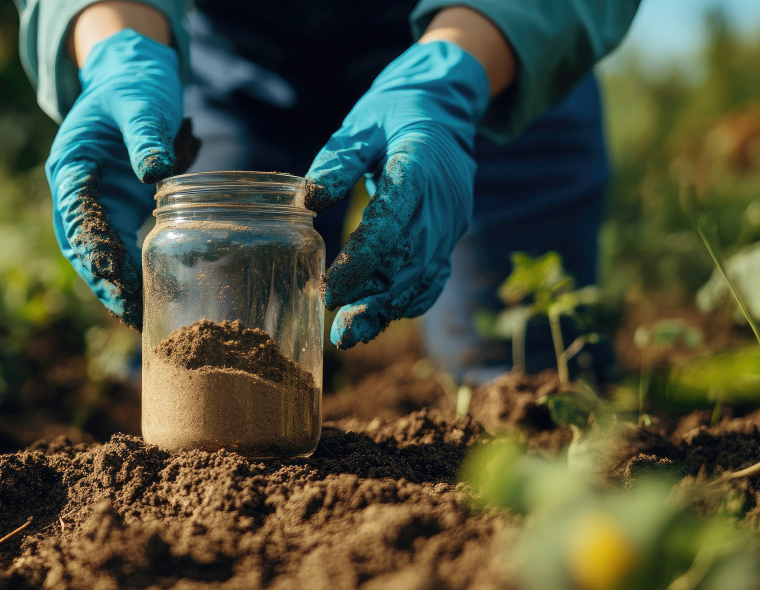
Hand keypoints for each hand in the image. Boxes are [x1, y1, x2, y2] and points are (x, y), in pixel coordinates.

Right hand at [46, 29, 182, 328]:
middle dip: (104, 281)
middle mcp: (76, 190)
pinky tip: (147, 300)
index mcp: (71, 164)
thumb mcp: (140, 101)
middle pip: (82, 245)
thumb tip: (155, 172)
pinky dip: (130, 273)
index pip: (77, 214)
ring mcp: (95, 202)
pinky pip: (118, 247)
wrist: (132, 75)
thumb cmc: (134, 85)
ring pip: (98, 253)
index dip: (94, 250)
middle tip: (130, 315)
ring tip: (140, 319)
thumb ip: (145, 133)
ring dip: (116, 286)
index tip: (114, 280)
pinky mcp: (116, 208)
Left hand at [305, 41, 490, 348]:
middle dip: (374, 300)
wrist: (446, 106)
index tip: (331, 289)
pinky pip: (435, 276)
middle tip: (340, 333)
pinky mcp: (450, 235)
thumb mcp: (362, 124)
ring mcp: (451, 222)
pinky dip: (410, 302)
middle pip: (410, 261)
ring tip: (353, 335)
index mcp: (418, 167)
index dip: (361, 262)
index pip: (390, 224)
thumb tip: (308, 200)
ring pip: (423, 276)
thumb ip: (337, 161)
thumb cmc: (395, 112)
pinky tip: (380, 320)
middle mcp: (442, 201)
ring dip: (389, 309)